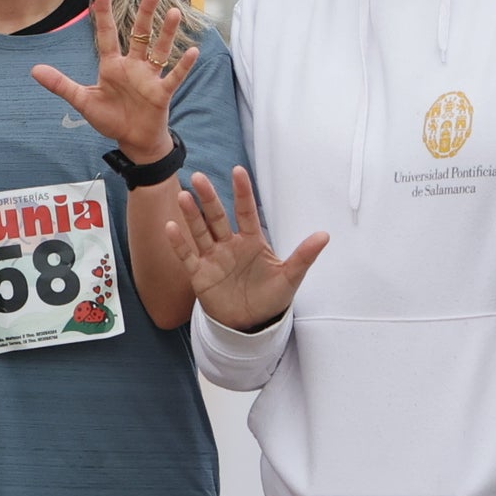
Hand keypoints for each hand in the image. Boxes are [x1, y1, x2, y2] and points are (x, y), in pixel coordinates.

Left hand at [29, 0, 199, 162]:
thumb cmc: (110, 119)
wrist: (133, 141)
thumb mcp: (83, 102)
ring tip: (174, 12)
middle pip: (139, 35)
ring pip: (159, 50)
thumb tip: (34, 70)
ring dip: (167, 33)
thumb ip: (61, 85)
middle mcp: (133, 66)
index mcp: (112, 66)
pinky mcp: (161, 93)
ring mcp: (149, 78)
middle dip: (144, 14)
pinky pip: (174, 76)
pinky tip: (193, 50)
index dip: (104, 14)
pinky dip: (183, 64)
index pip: (107, 35)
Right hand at [168, 167, 325, 333]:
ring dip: (191, 215)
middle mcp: (230, 245)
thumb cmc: (270, 297)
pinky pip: (187, 256)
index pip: (246, 212)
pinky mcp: (200, 274)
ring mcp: (213, 258)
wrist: (250, 324)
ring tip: (183, 196)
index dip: (242, 192)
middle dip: (208, 197)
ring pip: (200, 231)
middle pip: (217, 217)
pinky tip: (170, 227)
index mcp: (252, 241)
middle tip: (198, 177)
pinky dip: (179, 243)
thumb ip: (303, 256)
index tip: (238, 171)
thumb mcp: (290, 277)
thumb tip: (324, 235)